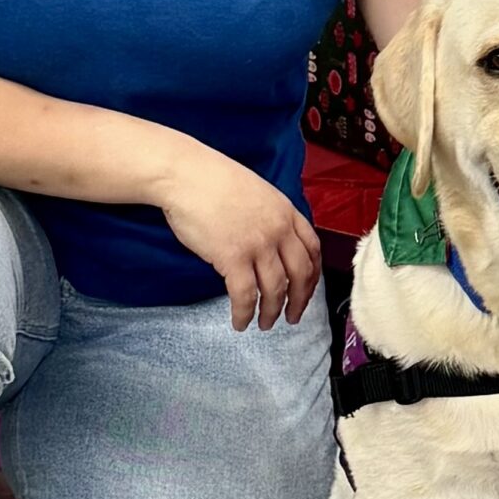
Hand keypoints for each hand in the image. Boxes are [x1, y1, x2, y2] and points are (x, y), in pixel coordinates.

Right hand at [154, 140, 320, 330]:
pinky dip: (244, 313)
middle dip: (299, 300)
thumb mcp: (257, 192)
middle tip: (293, 316)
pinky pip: (245, 296)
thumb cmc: (213, 180)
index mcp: (286, 211)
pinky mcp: (233, 257)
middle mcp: (279, 229)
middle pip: (300, 274)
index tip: (307, 289)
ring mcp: (258, 244)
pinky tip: (240, 322)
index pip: (312, 249)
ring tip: (266, 324)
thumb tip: (270, 241)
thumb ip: (271, 216)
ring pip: (275, 289)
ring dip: (272, 312)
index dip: (312, 275)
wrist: (186, 174)